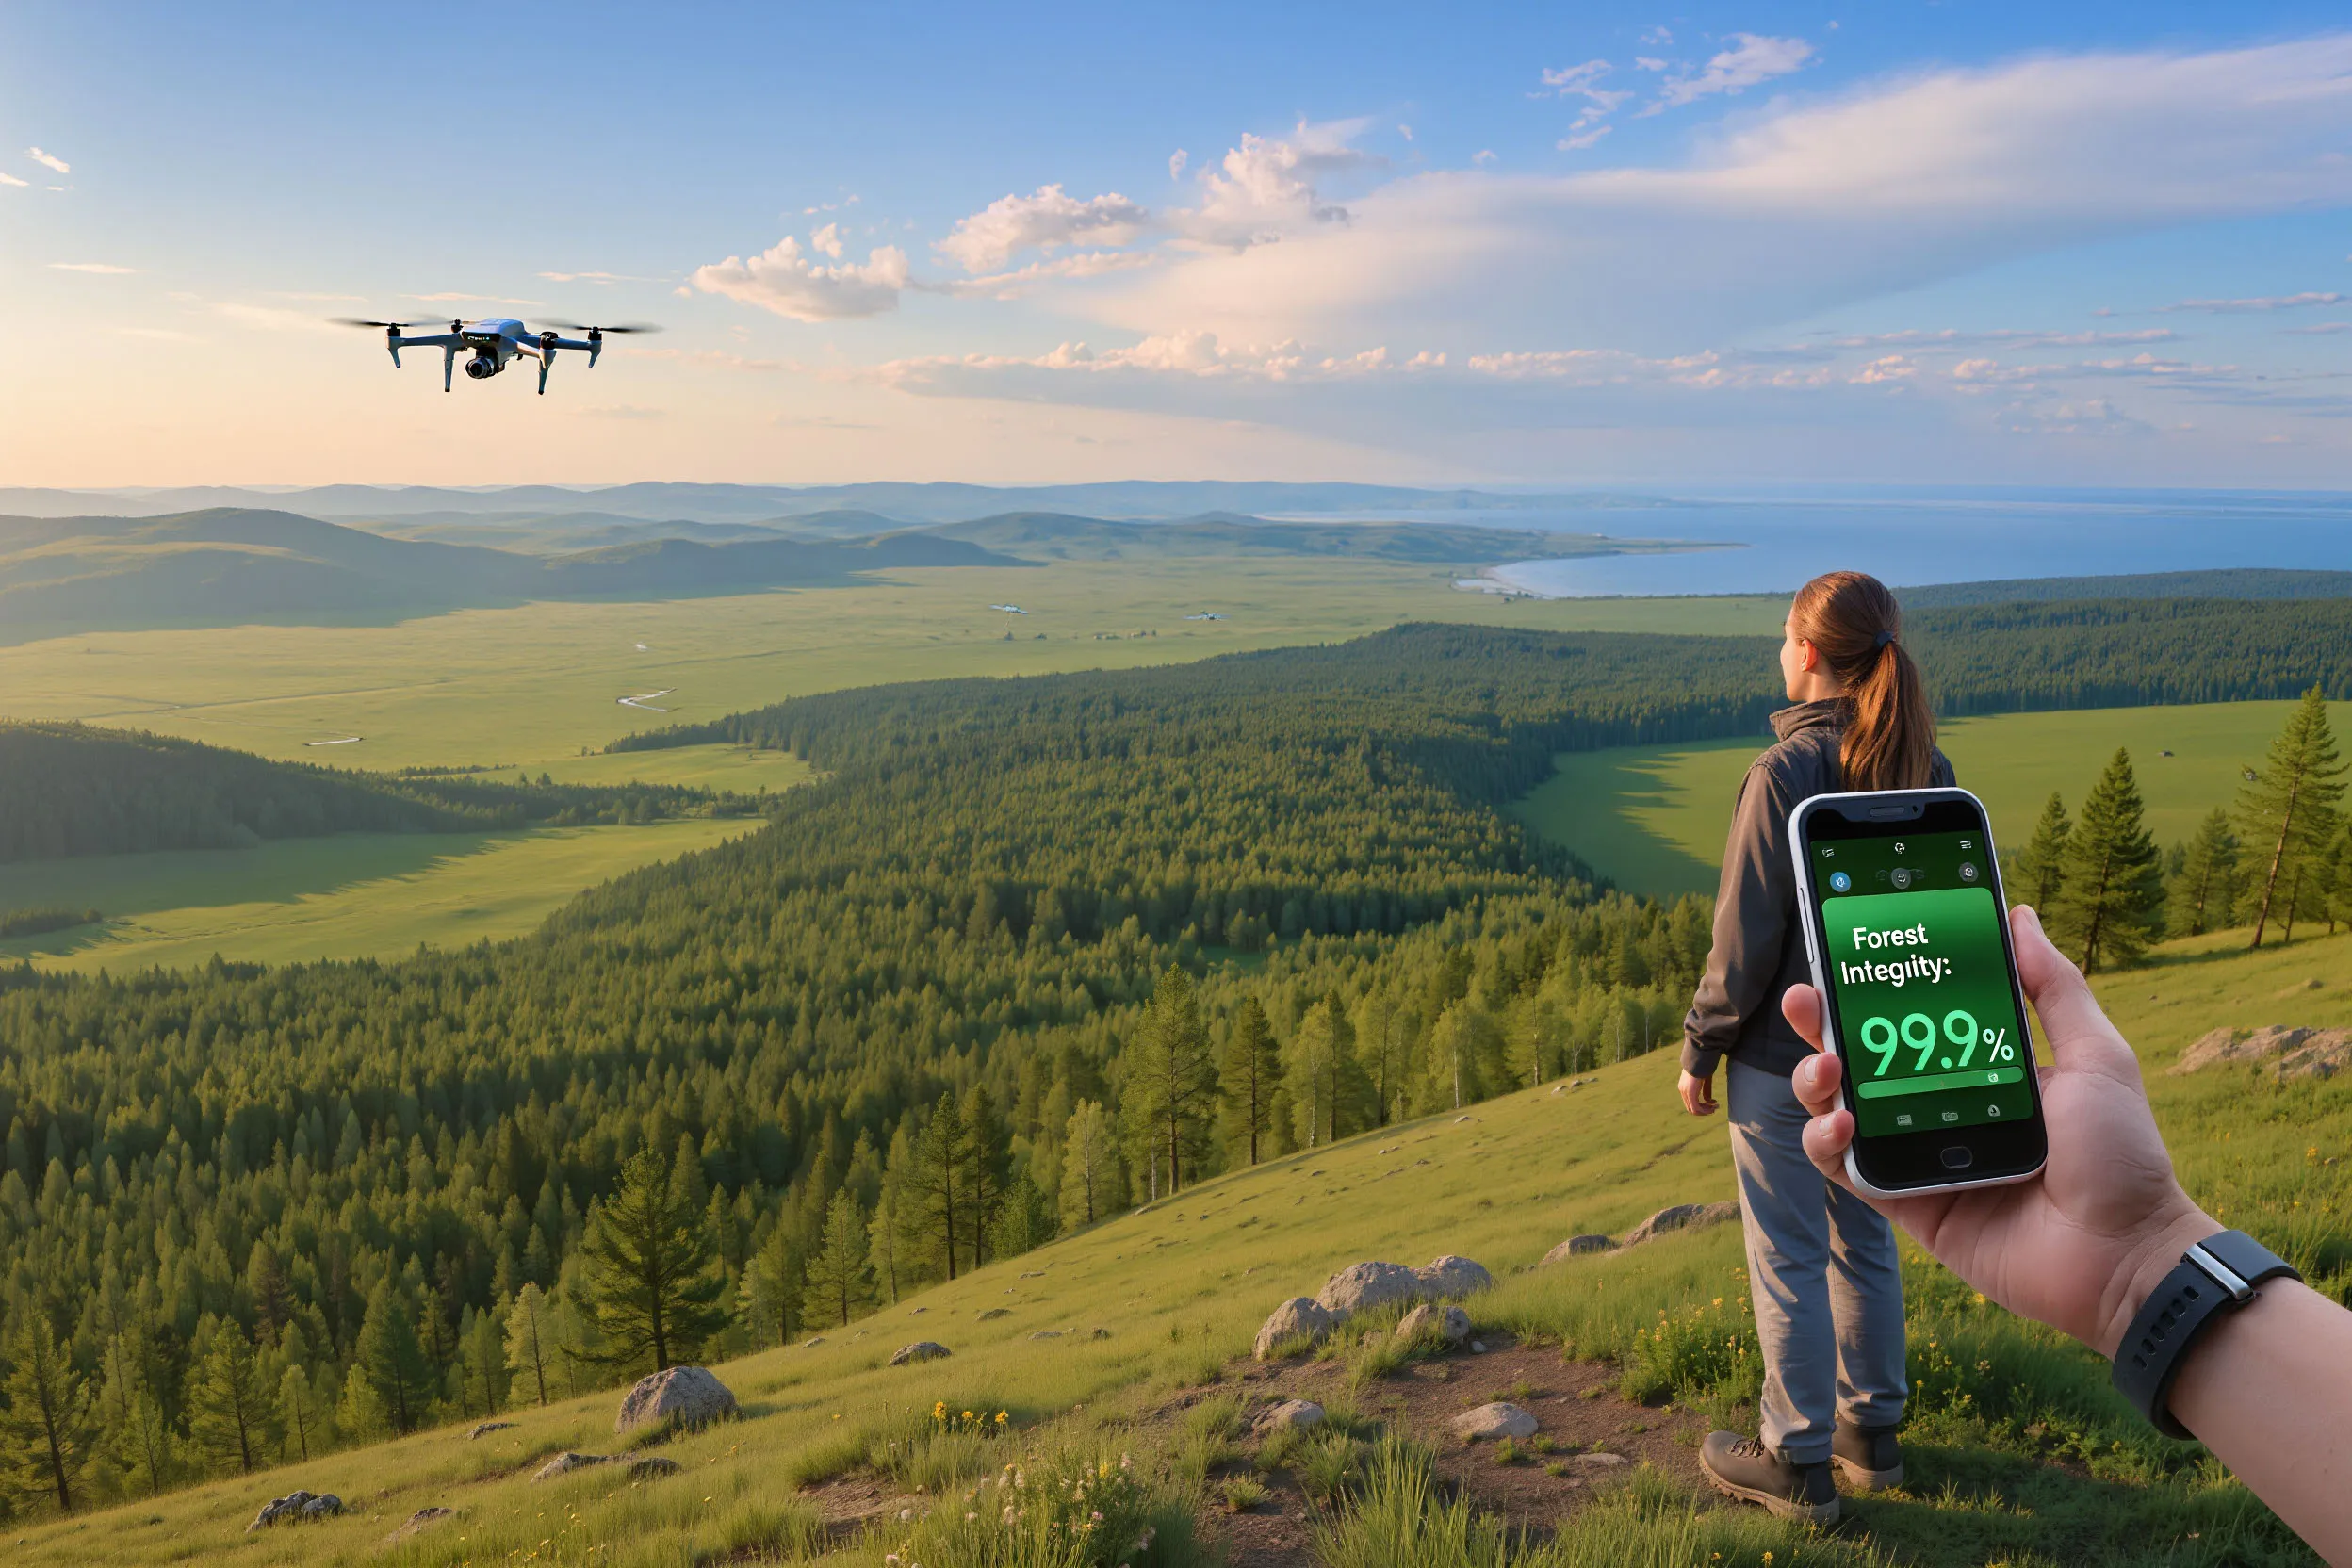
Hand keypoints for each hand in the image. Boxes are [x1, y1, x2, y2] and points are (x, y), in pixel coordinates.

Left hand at [1679, 1070, 1717, 1116]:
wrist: (1700, 1058)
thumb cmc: (1703, 1066)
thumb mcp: (1704, 1080)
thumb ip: (1705, 1091)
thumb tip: (1709, 1102)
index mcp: (1684, 1086)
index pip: (1690, 1103)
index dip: (1701, 1107)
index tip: (1712, 1105)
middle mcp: (1683, 1090)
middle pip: (1691, 1108)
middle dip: (1704, 1110)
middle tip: (1714, 1109)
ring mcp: (1685, 1092)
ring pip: (1694, 1110)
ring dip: (1706, 1111)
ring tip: (1715, 1108)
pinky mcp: (1690, 1093)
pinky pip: (1696, 1108)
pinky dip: (1705, 1111)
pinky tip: (1713, 1107)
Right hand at [1781, 903, 2212, 1356]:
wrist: (2125, 1258)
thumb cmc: (2122, 1157)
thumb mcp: (2098, 1057)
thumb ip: (2055, 988)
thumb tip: (2018, 915)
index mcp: (1979, 1066)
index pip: (1912, 1014)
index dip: (1874, 982)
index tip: (1849, 947)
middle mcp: (1939, 1104)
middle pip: (1862, 1053)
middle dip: (1824, 1021)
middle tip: (1809, 996)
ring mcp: (1918, 1154)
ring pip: (1839, 1105)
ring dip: (1817, 1079)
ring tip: (1827, 1065)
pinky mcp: (1904, 1202)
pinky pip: (1845, 1168)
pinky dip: (1827, 1142)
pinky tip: (1842, 1123)